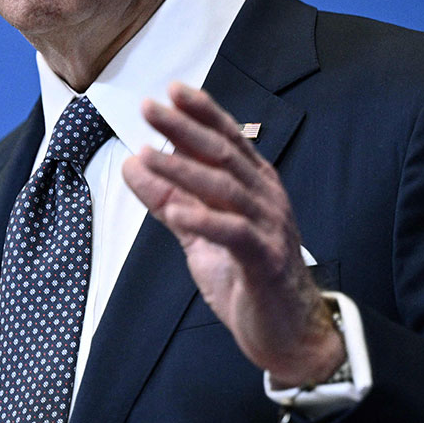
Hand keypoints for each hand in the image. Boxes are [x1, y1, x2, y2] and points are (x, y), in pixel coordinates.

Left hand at [122, 82, 343, 386]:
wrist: (290, 331)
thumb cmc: (247, 277)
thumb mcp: (198, 234)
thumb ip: (169, 200)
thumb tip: (134, 163)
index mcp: (255, 186)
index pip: (228, 138)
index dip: (202, 112)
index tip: (171, 91)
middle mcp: (266, 199)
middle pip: (224, 154)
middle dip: (184, 129)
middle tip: (150, 109)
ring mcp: (269, 228)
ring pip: (225, 189)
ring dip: (183, 171)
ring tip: (146, 156)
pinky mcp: (265, 261)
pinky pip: (235, 234)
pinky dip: (205, 221)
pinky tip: (178, 213)